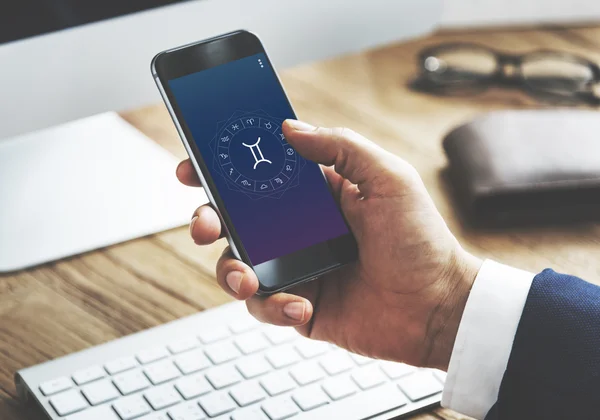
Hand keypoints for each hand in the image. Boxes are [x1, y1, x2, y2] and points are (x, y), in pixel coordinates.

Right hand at [177, 120, 481, 369]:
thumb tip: (289, 128)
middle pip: (236, 221)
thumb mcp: (388, 178)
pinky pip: (265, 306)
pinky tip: (302, 306)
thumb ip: (340, 147)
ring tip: (248, 279)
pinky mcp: (300, 305)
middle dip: (209, 220)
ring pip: (239, 265)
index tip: (194, 167)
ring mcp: (297, 268)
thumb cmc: (421, 240)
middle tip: (206, 224)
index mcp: (316, 195)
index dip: (222, 171)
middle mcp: (299, 230)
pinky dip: (274, 307)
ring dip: (231, 271)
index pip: (259, 177)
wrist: (438, 307)